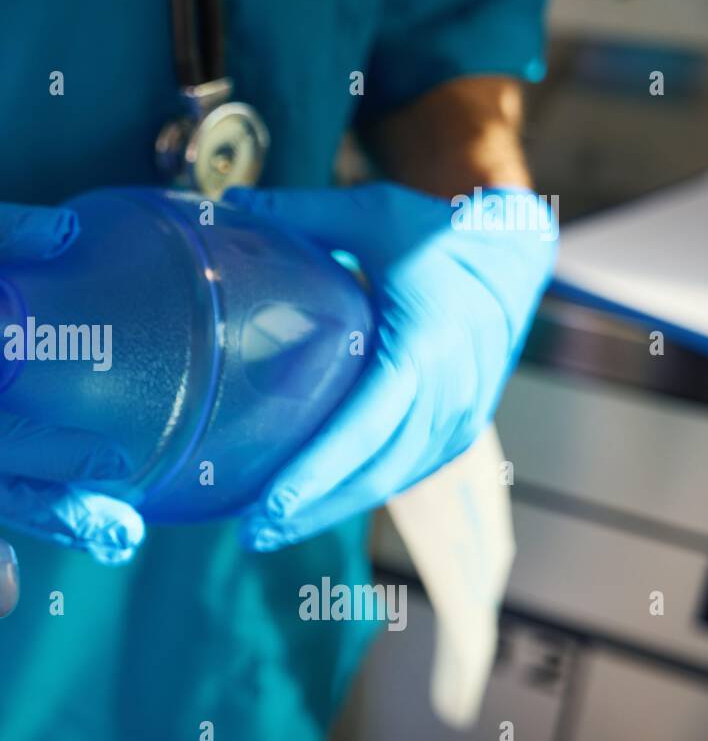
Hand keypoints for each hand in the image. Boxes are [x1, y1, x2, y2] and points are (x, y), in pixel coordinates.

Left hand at [223, 182, 556, 550]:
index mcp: (429, 345)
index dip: (318, 471)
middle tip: (250, 533)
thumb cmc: (438, 234)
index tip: (270, 506)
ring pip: (390, 482)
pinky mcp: (457, 432)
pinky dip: (356, 493)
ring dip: (331, 510)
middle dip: (313, 508)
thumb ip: (300, 214)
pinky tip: (310, 507)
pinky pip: (402, 474)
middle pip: (376, 471)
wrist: (514, 254)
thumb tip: (226, 207)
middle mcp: (451, 394)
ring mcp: (460, 420)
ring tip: (266, 530)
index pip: (368, 424)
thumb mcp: (373, 213)